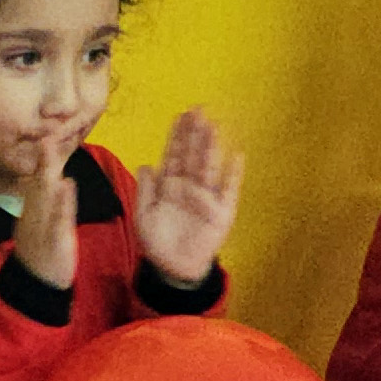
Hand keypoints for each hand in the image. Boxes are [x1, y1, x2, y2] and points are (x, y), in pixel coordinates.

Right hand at [12, 142, 81, 290]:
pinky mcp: (54, 242)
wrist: (36, 287)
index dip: (41, 162)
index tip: (47, 138)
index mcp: (31, 214)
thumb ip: (46, 206)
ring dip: (48, 175)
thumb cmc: (41, 256)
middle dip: (43, 161)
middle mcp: (33, 218)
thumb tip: (55, 182)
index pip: (35, 184)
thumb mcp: (38, 229)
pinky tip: (66, 186)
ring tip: (52, 152)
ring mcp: (42, 229)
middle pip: (38, 185)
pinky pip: (57, 220)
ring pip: (44, 199)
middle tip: (48, 135)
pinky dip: (61, 202)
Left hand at [133, 107, 243, 286]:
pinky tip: (237, 156)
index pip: (175, 155)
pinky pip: (229, 191)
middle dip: (196, 134)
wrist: (173, 269)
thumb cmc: (158, 242)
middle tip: (199, 110)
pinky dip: (233, 175)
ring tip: (214, 126)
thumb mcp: (144, 217)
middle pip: (194, 156)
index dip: (178, 136)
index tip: (182, 115)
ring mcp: (207, 198)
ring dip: (212, 147)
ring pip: (210, 168)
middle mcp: (190, 187)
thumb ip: (145, 192)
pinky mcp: (222, 212)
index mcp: (170, 185)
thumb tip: (146, 165)